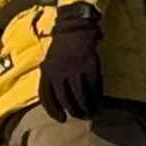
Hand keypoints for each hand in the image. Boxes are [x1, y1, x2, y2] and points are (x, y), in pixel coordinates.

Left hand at [39, 3, 104, 120]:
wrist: (75, 26)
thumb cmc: (62, 44)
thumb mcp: (49, 60)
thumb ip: (50, 77)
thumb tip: (55, 97)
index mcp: (46, 71)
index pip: (47, 97)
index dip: (53, 111)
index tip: (61, 119)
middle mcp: (58, 72)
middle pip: (65, 99)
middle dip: (73, 111)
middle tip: (79, 116)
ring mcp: (74, 70)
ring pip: (79, 96)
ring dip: (85, 108)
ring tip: (90, 113)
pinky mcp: (89, 66)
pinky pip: (93, 86)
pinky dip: (96, 96)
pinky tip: (99, 101)